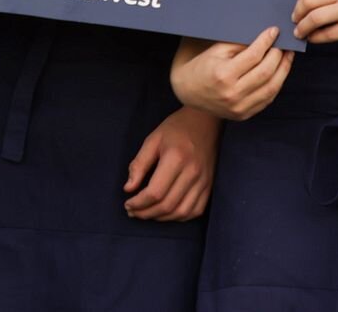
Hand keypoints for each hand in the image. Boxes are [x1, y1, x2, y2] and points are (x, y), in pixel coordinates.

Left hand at [122, 106, 219, 220]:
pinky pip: (196, 210)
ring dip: (161, 218)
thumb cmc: (177, 127)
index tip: (127, 203)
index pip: (155, 192)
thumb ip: (139, 164)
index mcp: (176, 158)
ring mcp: (204, 181)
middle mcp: (192, 172)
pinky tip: (167, 213)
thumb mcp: (153, 140)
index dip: (138, 203)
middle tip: (133, 212)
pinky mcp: (210, 185)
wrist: (206, 120)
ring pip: (181, 212)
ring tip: (147, 213)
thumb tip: (128, 188)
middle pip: (167, 205)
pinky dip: (179, 217)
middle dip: (146, 213)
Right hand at [171, 28, 291, 119]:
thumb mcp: (217, 50)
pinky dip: (277, 84)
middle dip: (278, 55)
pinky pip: (267, 99)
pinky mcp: (243, 115)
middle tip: (284, 43)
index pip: (253, 56)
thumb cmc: (202, 66)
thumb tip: (265, 37)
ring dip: (283, 70)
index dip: (266, 41)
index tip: (274, 31)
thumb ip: (240, 44)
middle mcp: (232, 94)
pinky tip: (280, 72)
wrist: (187, 91)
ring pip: (271, 88)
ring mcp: (239, 107)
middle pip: (266, 72)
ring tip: (287, 56)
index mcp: (223, 75)